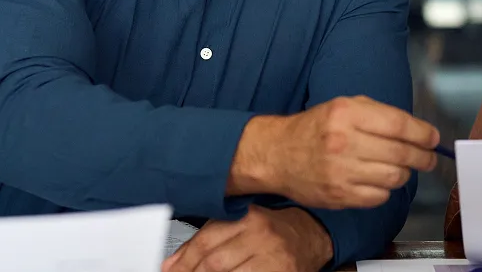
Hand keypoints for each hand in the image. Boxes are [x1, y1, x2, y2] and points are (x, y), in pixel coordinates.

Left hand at [162, 206, 331, 271]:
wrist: (310, 237)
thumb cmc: (271, 232)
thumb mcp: (238, 227)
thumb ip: (205, 242)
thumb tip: (171, 264)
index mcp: (247, 217)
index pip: (205, 242)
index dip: (183, 262)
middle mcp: (262, 235)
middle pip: (214, 263)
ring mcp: (274, 258)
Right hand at [229, 95, 439, 208]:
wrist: (277, 154)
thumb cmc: (316, 128)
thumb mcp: (344, 106)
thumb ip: (380, 114)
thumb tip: (419, 131)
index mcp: (346, 114)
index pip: (398, 125)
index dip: (423, 133)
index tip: (433, 138)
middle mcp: (343, 142)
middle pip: (400, 153)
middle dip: (422, 156)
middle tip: (428, 158)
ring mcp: (340, 172)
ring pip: (394, 177)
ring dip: (405, 173)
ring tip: (402, 168)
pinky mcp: (338, 195)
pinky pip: (378, 197)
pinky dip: (386, 190)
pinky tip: (380, 180)